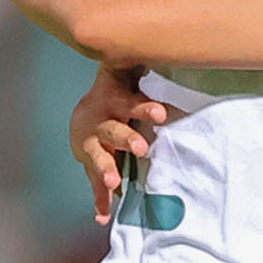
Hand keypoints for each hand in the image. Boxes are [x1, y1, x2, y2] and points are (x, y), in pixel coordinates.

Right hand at [69, 62, 170, 221]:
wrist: (86, 114)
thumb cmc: (119, 95)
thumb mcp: (127, 78)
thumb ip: (144, 70)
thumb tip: (176, 47)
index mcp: (115, 102)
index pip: (131, 102)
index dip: (145, 108)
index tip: (161, 113)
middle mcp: (102, 123)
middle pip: (113, 131)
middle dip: (126, 139)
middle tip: (142, 148)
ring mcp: (93, 145)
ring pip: (99, 157)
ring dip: (107, 170)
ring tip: (114, 182)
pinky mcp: (91, 164)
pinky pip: (94, 183)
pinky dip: (99, 199)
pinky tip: (103, 215)